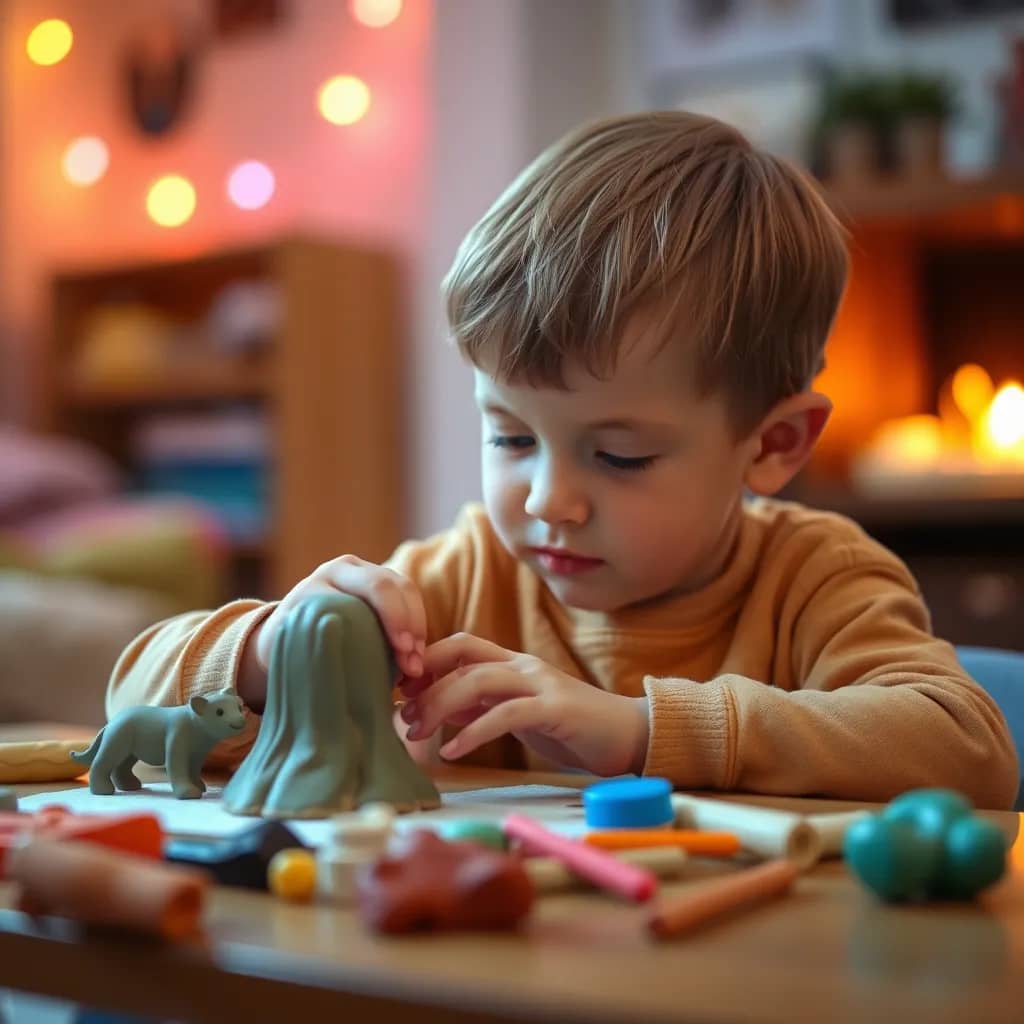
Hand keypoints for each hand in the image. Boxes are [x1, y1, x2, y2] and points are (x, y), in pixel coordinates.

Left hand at [254, 556, 426, 678]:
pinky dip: (417, 628)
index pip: (373, 586)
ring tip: (417, 664)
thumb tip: (332, 668)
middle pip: (394, 585)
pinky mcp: (382, 589)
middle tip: (414, 664)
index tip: (403, 651)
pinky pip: (409, 602)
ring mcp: (369, 574)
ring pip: (407, 591)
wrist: (286, 633)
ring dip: (418, 628)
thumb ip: (304, 651)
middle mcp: (350, 569)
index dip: (394, 616)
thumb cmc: (284, 645)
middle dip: (411, 623)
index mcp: (328, 577)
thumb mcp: (287, 646)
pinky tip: (415, 655)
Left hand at [399, 633, 649, 776]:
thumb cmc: (570, 728)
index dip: (425, 662)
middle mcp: (523, 666)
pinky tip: (452, 751)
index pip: (460, 646)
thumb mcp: (517, 713)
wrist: (628, 736)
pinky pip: (506, 714)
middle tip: (401, 717)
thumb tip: (437, 708)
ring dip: (439, 705)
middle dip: (424, 685)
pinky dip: (474, 732)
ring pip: (478, 680)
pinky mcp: (555, 710)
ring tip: (417, 733)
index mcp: (513, 663)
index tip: (399, 691)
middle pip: (462, 659)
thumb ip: (481, 706)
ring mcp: (540, 684)